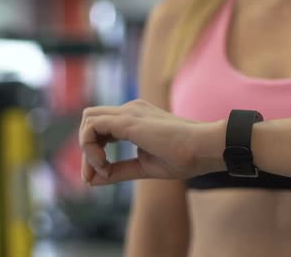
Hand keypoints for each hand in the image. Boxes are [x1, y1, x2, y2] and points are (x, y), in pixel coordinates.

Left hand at [79, 99, 225, 185]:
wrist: (204, 148)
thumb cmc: (184, 157)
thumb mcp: (144, 166)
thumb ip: (119, 170)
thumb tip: (92, 180)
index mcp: (135, 118)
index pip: (101, 128)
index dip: (92, 153)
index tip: (98, 177)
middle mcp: (130, 110)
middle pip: (90, 121)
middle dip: (86, 150)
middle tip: (95, 175)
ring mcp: (129, 112)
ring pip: (88, 119)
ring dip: (87, 147)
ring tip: (103, 168)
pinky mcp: (128, 121)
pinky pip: (92, 126)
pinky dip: (90, 146)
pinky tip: (104, 164)